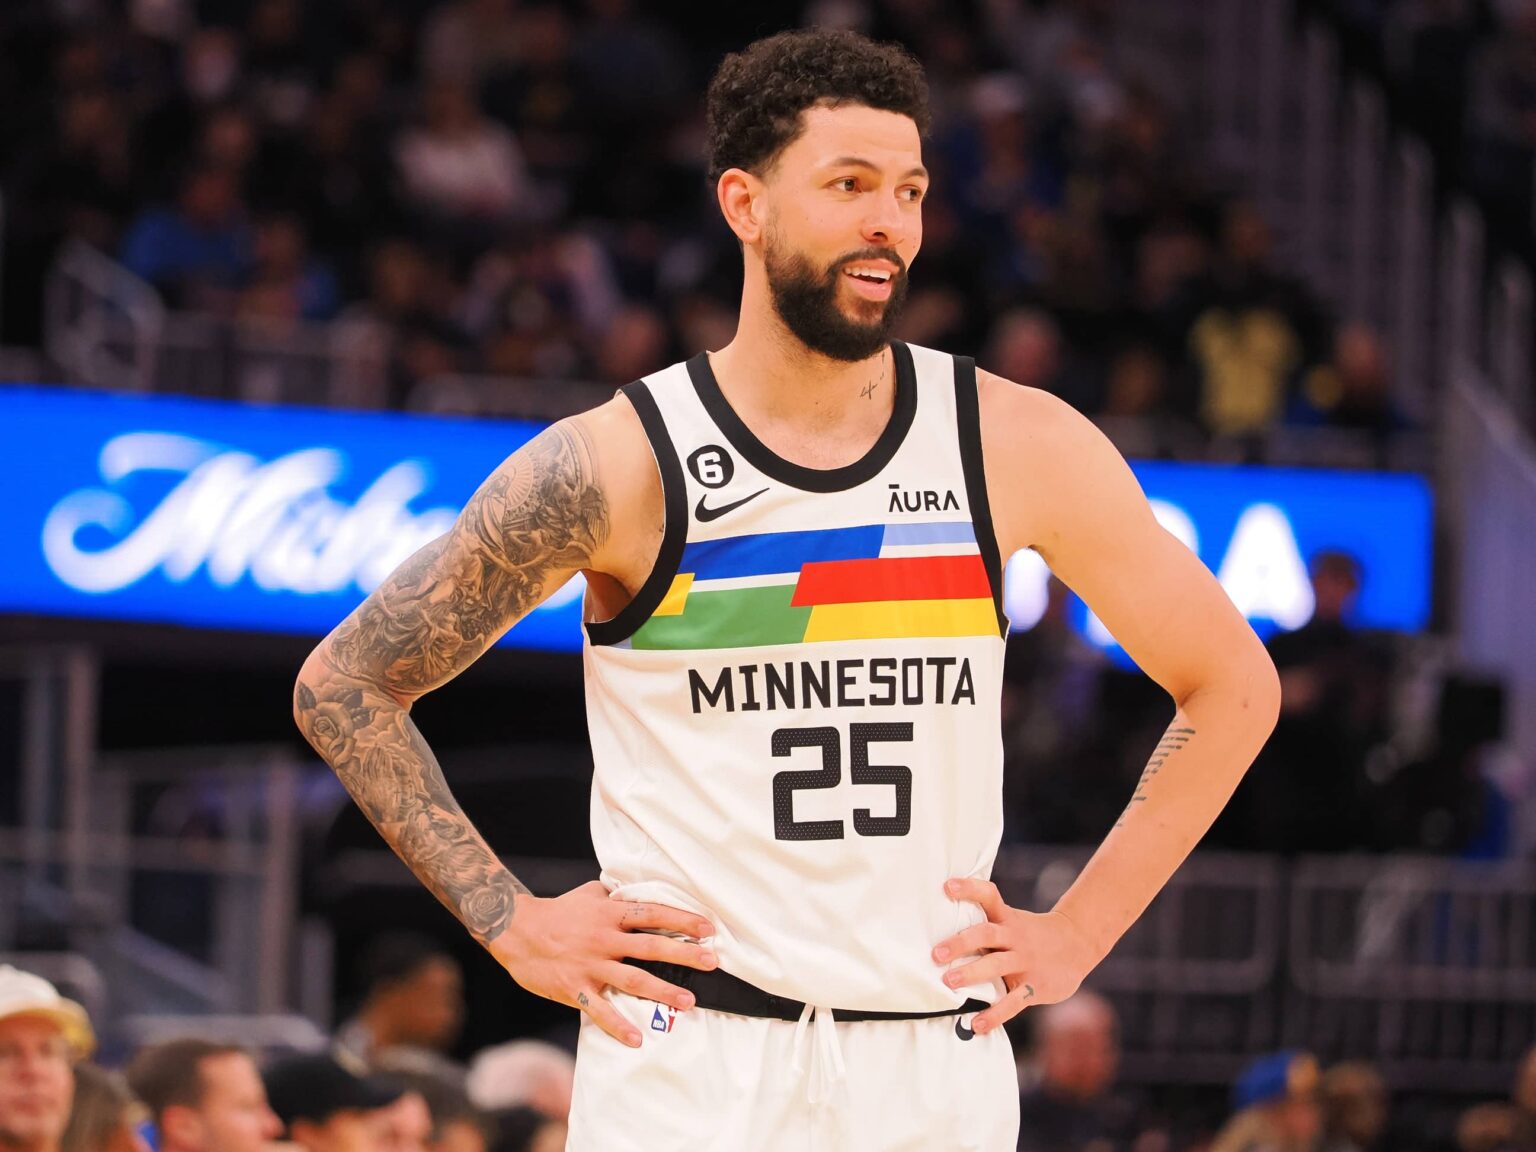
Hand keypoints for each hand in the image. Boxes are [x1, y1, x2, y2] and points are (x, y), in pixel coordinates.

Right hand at [488, 881, 716, 1046]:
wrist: (516, 930)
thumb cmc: (558, 911)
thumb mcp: (590, 894)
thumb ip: (616, 897)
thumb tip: (639, 892)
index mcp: (610, 914)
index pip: (654, 914)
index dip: (682, 920)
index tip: (708, 928)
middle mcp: (604, 939)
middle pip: (651, 947)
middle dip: (684, 955)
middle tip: (711, 962)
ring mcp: (591, 965)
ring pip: (633, 979)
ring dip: (663, 991)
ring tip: (689, 1001)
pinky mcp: (575, 988)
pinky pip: (600, 1010)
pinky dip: (618, 1026)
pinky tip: (636, 1039)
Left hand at [931, 877, 1099, 1034]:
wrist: (1078, 944)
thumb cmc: (1032, 934)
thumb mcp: (1014, 921)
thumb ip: (988, 925)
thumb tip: (944, 931)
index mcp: (1008, 919)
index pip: (989, 896)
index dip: (969, 889)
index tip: (948, 886)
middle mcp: (1015, 938)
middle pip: (986, 934)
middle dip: (960, 943)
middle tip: (937, 953)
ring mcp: (1025, 962)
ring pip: (996, 965)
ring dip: (972, 973)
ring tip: (949, 982)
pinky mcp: (1034, 987)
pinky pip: (1013, 1002)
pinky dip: (994, 1015)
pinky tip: (977, 1025)